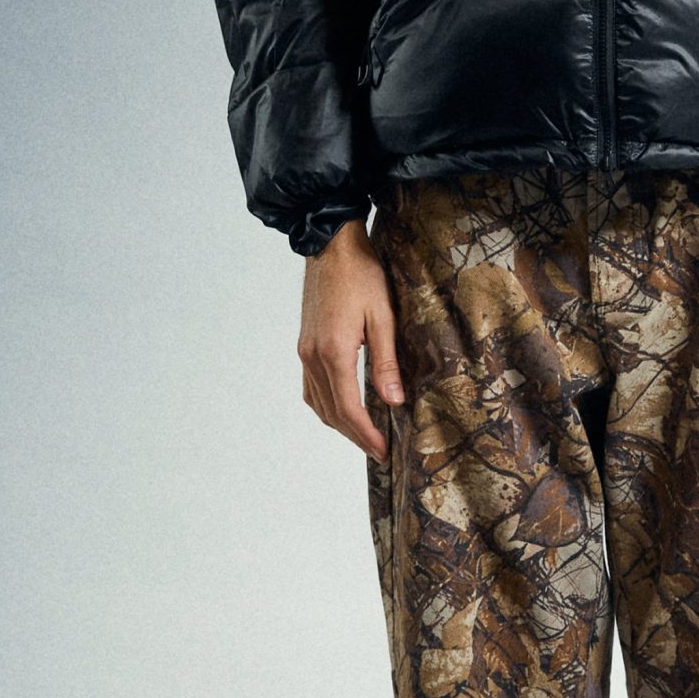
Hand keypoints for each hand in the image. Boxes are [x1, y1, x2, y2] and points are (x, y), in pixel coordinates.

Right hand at [299, 220, 405, 458]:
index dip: (366, 434)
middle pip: (331, 412)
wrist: (330, 246)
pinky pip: (311, 387)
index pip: (348, 408)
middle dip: (355, 436)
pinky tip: (343, 408)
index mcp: (333, 352)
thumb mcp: (382, 316)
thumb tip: (394, 401)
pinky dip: (326, 406)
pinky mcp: (304, 344)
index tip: (383, 451)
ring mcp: (304, 351)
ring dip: (340, 424)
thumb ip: (386, 361)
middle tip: (378, 452)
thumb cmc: (361, 274)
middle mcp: (313, 357)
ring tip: (364, 435)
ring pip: (318, 403)